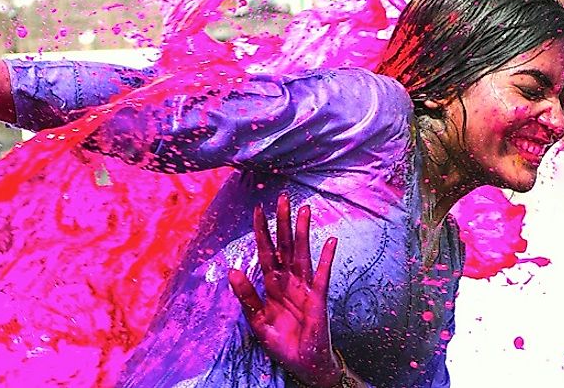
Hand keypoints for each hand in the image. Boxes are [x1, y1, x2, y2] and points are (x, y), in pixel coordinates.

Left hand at [229, 193, 359, 387]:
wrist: (304, 365)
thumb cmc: (282, 342)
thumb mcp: (257, 321)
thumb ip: (247, 296)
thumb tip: (232, 270)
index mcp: (272, 284)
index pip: (266, 251)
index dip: (262, 232)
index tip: (258, 210)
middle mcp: (288, 280)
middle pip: (285, 246)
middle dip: (283, 223)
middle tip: (283, 198)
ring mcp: (304, 287)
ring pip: (302, 254)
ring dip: (302, 232)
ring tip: (304, 209)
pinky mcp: (318, 299)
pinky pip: (322, 275)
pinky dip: (326, 258)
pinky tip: (330, 241)